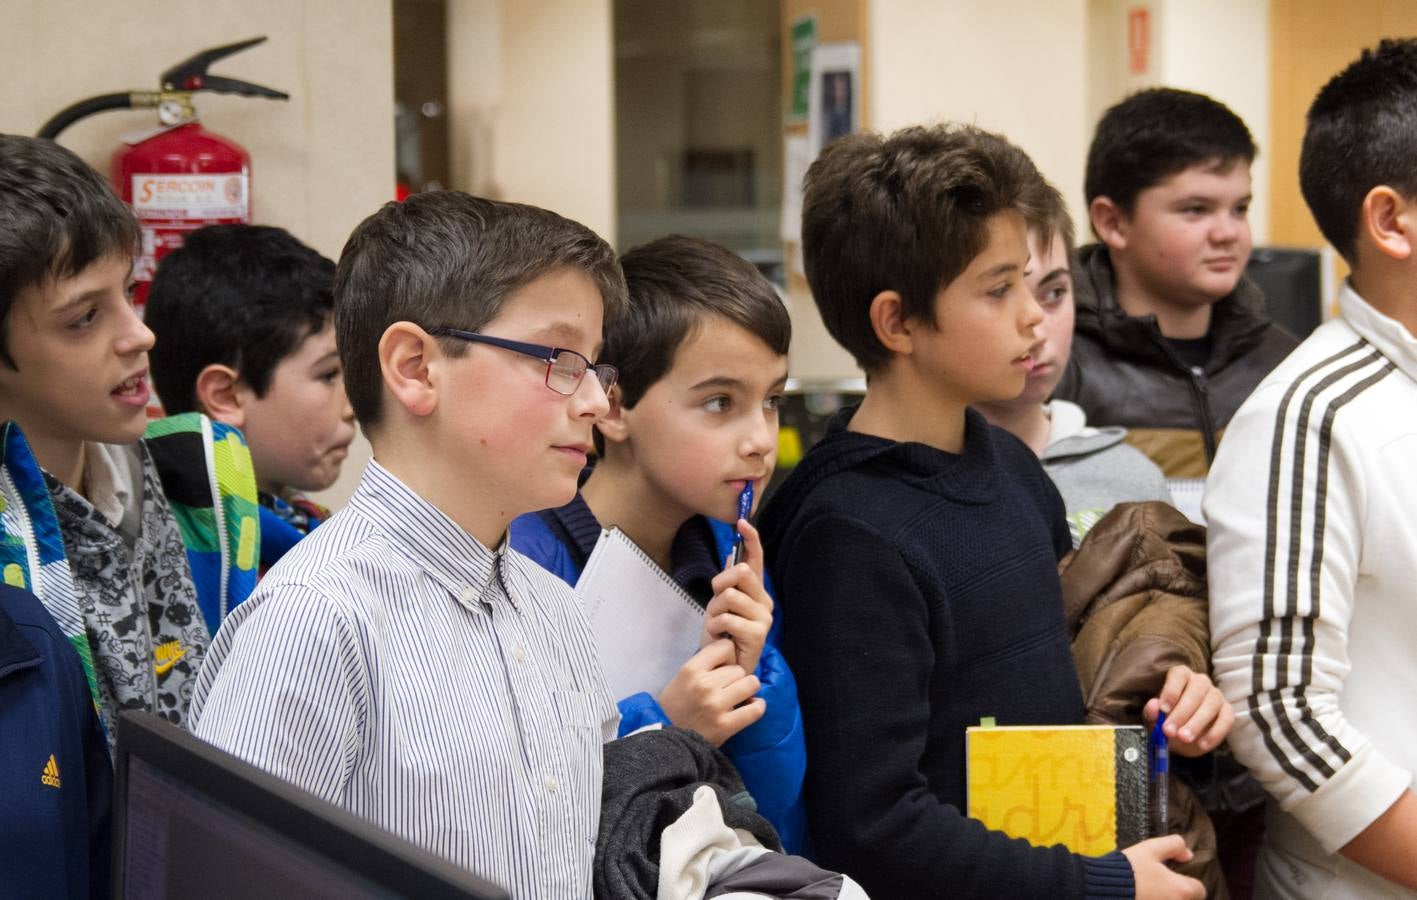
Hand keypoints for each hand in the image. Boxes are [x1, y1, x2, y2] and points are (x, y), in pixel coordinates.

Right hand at [658, 639, 764, 745]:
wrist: (667, 740)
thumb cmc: (676, 706)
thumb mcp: (682, 677)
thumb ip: (704, 664)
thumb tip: (733, 652)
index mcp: (691, 670)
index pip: (725, 647)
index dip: (728, 656)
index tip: (724, 666)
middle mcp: (704, 685)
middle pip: (739, 668)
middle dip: (736, 677)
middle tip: (728, 687)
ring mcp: (716, 705)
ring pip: (751, 683)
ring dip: (748, 689)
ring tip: (740, 696)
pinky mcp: (726, 725)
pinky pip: (756, 709)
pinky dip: (757, 707)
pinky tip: (750, 707)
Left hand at [701, 519, 772, 676]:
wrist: (721, 667)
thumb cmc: (721, 636)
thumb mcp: (720, 604)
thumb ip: (729, 583)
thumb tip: (733, 555)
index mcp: (756, 591)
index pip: (757, 559)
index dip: (751, 539)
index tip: (742, 522)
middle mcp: (765, 601)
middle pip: (743, 571)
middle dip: (720, 584)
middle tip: (717, 605)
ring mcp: (764, 617)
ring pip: (730, 595)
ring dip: (715, 611)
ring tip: (718, 626)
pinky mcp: (758, 634)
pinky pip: (728, 617)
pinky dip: (717, 626)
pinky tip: (721, 637)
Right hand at [1122, 835, 1203, 898]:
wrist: (1103, 888)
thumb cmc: (1130, 868)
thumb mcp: (1150, 848)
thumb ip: (1173, 846)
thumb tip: (1187, 854)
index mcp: (1181, 889)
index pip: (1199, 890)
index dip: (1190, 881)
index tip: (1176, 877)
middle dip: (1176, 893)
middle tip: (1161, 884)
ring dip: (1164, 897)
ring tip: (1149, 891)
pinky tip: (1140, 896)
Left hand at [1145, 665, 1234, 756]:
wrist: (1181, 736)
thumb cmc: (1166, 720)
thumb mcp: (1154, 717)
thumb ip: (1152, 711)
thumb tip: (1153, 706)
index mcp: (1181, 676)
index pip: (1179, 675)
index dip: (1171, 690)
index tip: (1163, 709)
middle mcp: (1200, 682)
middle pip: (1196, 691)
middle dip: (1181, 713)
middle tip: (1169, 731)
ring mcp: (1216, 696)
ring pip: (1211, 705)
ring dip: (1197, 723)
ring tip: (1184, 738)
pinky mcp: (1227, 712)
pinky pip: (1226, 720)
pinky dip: (1215, 733)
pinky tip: (1202, 744)